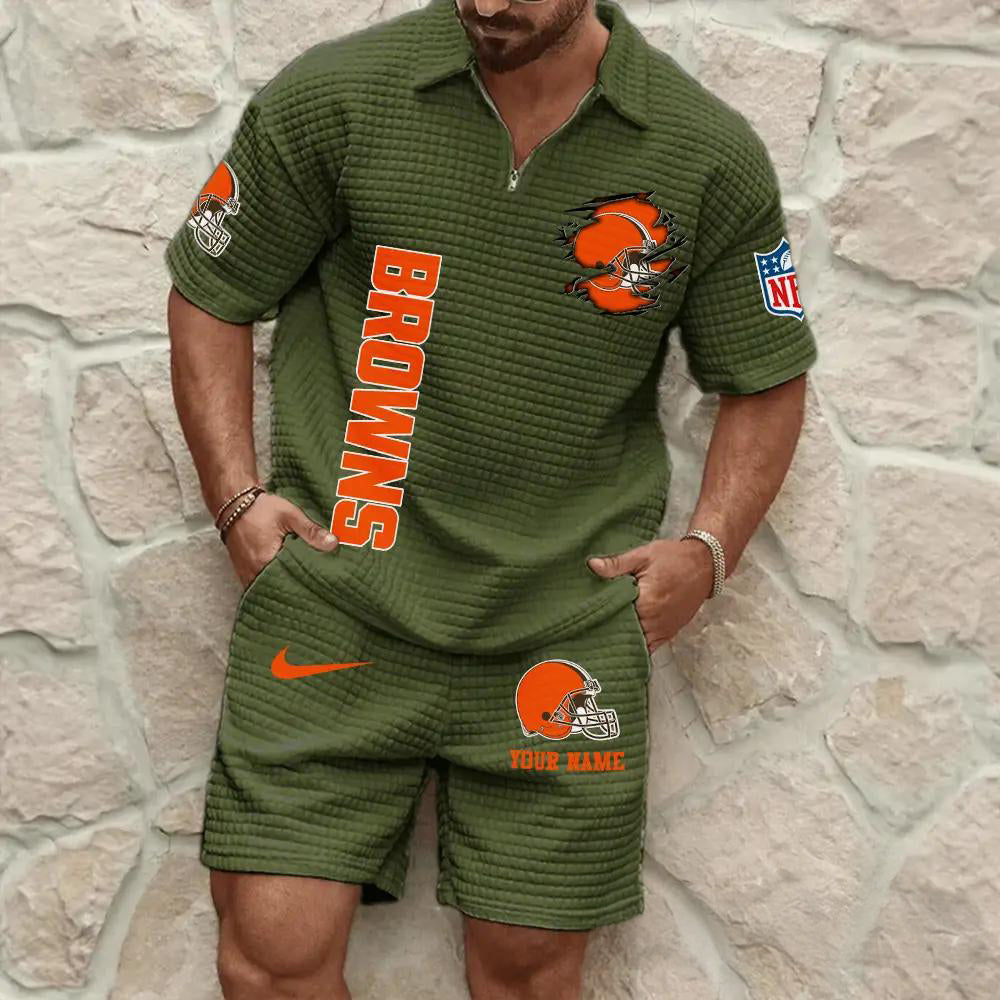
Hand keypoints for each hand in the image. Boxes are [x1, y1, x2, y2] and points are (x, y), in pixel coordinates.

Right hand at [222, 492, 338, 587]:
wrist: (234, 503)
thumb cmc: (260, 508)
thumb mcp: (290, 516)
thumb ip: (311, 531)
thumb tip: (333, 544)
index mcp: (265, 561)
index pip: (291, 582)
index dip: (307, 584)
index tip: (321, 584)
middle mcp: (253, 572)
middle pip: (281, 588)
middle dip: (297, 588)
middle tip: (315, 588)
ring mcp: (246, 574)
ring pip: (270, 588)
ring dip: (285, 586)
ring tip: (303, 586)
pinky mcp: (244, 571)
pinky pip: (260, 585)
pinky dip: (273, 583)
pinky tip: (285, 580)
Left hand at [587, 538, 714, 652]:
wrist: (705, 564)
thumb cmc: (674, 558)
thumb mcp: (643, 555)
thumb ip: (617, 564)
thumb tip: (592, 565)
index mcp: (646, 601)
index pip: (614, 616)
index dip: (598, 615)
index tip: (585, 614)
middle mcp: (655, 621)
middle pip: (623, 633)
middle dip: (608, 629)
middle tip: (590, 626)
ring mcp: (664, 630)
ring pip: (636, 644)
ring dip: (622, 639)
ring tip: (604, 635)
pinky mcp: (670, 633)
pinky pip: (650, 647)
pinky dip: (637, 645)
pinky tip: (624, 641)